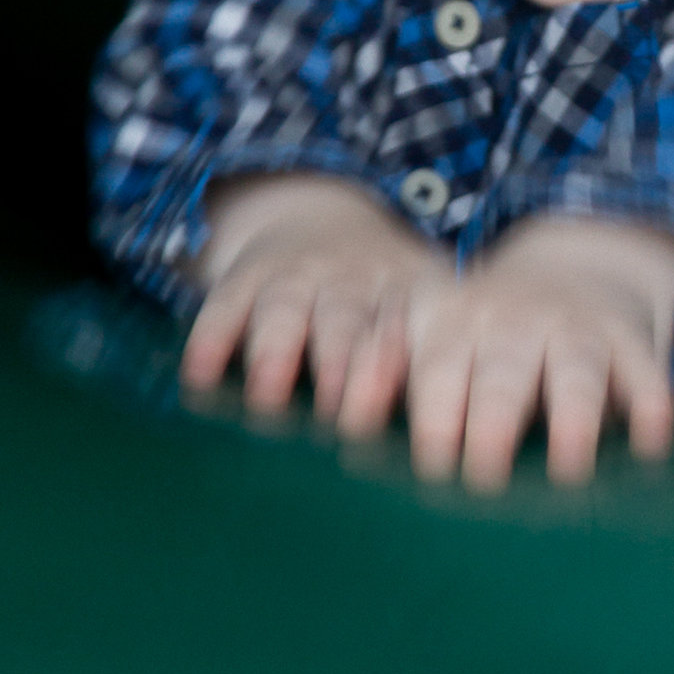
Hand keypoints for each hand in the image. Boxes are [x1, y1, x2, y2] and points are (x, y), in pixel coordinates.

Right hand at [180, 173, 448, 417]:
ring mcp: (296, 276)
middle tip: (342, 423)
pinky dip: (211, 338)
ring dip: (277, 354)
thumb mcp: (424, 312)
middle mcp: (353, 282)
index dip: (409, 377)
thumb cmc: (383, 301)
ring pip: (286, 311)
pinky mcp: (245, 276)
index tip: (415, 428)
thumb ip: (434, 371)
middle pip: (350, 323)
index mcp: (408, 296)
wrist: (318, 217)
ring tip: (268, 399)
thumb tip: (475, 455)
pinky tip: (199, 377)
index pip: (410, 336)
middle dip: (345, 370)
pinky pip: (225, 304)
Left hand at [398, 213, 673, 490]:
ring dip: (573, 419)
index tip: (431, 466)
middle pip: (502, 375)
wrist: (572, 270)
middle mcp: (513, 320)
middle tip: (485, 476)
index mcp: (451, 320)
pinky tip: (657, 444)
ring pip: (574, 373)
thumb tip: (342, 422)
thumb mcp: (424, 332)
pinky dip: (653, 403)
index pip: (438, 370)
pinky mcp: (629, 341)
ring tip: (569, 470)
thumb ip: (381, 370)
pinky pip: (646, 372)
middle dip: (493, 421)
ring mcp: (575, 327)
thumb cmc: (476, 334)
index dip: (435, 417)